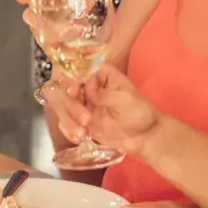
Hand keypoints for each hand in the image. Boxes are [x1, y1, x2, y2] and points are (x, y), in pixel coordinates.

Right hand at [45, 65, 160, 158]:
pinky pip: (66, 123)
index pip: (78, 69)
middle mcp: (89, 87)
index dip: (71, 77)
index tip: (75, 91)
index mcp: (101, 75)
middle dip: (71, 105)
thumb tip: (87, 89)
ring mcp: (83, 105)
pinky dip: (68, 130)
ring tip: (82, 133)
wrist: (145, 138)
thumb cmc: (140, 113)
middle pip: (65, 88)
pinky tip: (79, 138)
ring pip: (62, 106)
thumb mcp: (125, 100)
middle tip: (86, 120)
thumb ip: (105, 94)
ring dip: (68, 119)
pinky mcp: (81, 122)